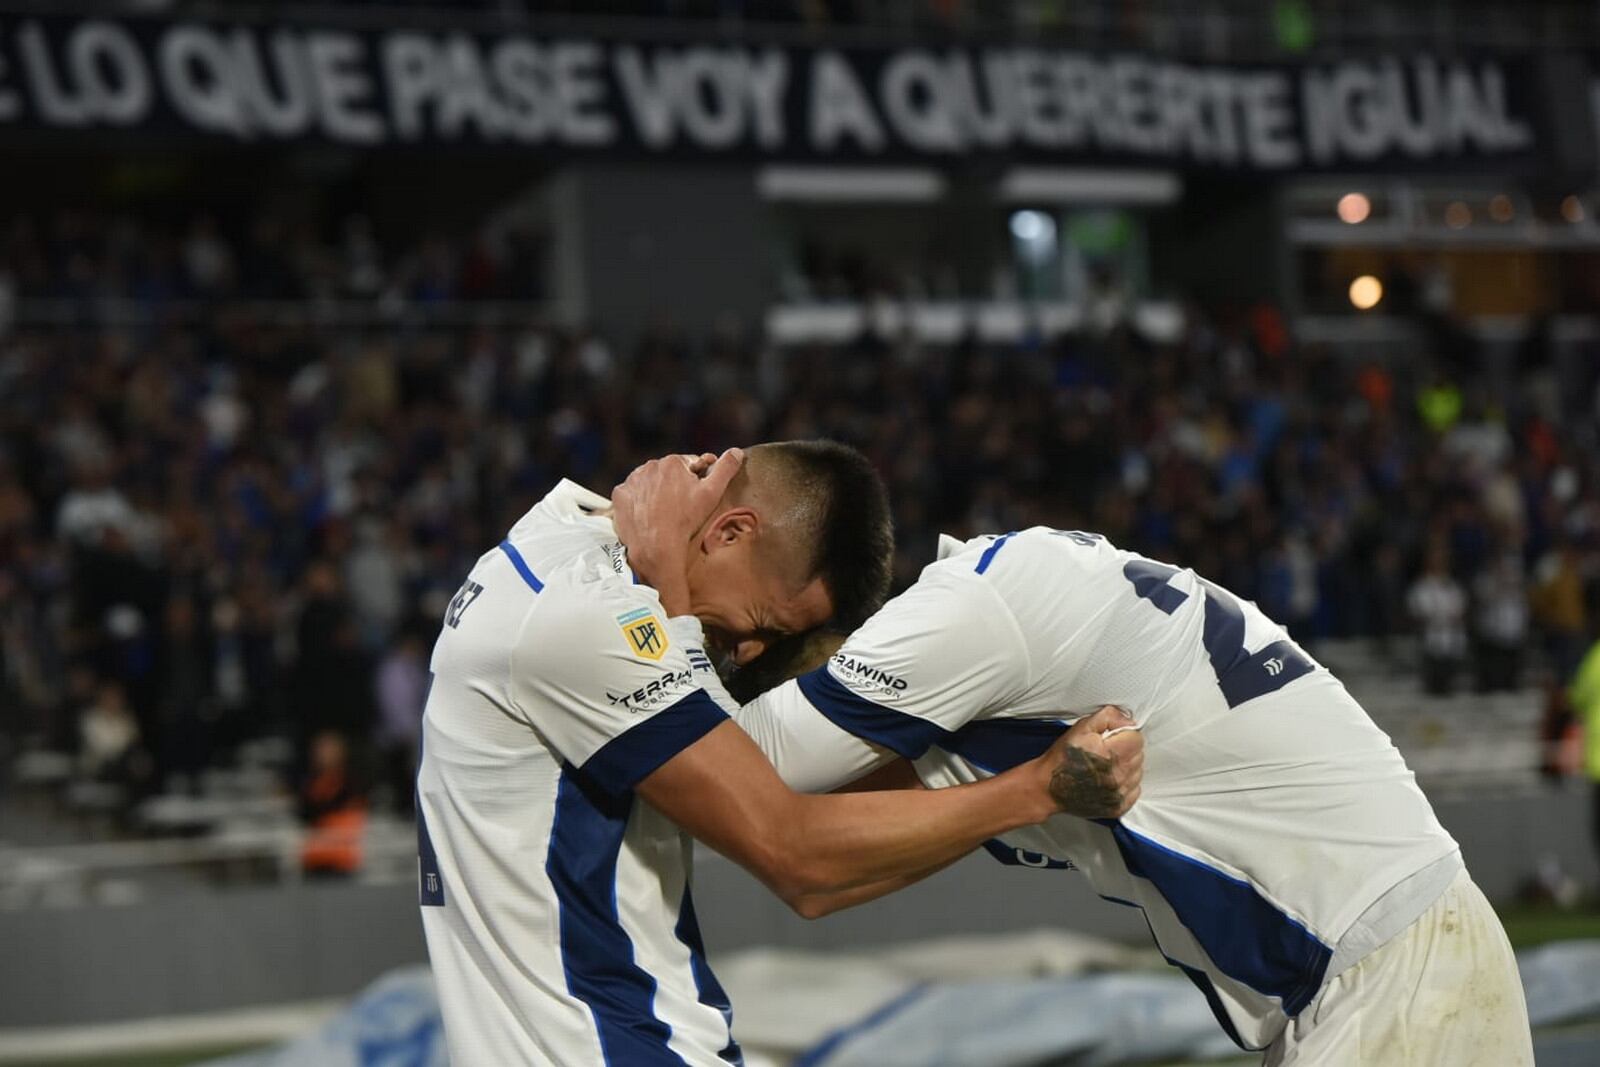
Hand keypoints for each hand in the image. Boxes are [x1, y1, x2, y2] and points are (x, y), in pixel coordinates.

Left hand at [611, 448, 743, 614]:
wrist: (656, 546)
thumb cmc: (686, 520)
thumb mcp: (712, 493)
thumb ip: (726, 469)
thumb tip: (737, 451)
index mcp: (673, 462)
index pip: (688, 465)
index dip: (695, 479)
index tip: (695, 495)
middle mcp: (650, 466)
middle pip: (667, 472)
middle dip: (674, 484)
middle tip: (680, 506)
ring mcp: (632, 480)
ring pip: (648, 482)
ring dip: (655, 491)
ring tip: (663, 511)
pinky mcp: (619, 495)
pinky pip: (630, 494)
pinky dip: (637, 501)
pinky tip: (646, 514)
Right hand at [1036, 706, 1143, 818]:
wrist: (1048, 787)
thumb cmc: (1062, 757)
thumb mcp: (1081, 727)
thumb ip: (1108, 717)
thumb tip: (1128, 721)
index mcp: (1111, 754)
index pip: (1137, 738)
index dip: (1124, 734)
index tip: (1112, 737)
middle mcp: (1118, 776)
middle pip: (1139, 755)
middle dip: (1125, 749)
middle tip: (1106, 750)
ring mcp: (1119, 794)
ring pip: (1138, 772)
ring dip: (1126, 766)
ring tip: (1106, 765)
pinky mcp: (1118, 807)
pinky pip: (1135, 790)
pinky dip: (1126, 784)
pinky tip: (1109, 779)